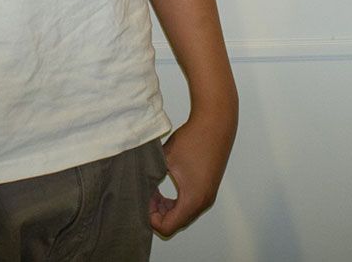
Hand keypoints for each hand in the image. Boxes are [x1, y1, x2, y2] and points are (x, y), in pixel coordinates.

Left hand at [149, 105, 235, 236]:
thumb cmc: (192, 139)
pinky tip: (165, 185)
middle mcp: (203, 203)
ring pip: (182, 215)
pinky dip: (175, 202)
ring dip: (166, 208)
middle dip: (157, 213)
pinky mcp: (209, 188)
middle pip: (175, 224)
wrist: (215, 123)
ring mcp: (208, 196)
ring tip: (153, 190)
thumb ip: (150, 178)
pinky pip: (189, 206)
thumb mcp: (165, 160)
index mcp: (192, 200)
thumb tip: (136, 189)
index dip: (151, 218)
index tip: (144, 199)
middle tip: (146, 194)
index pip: (167, 227)